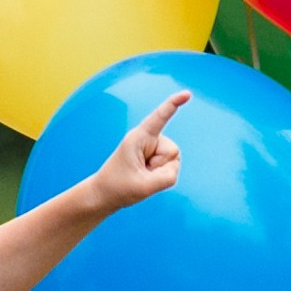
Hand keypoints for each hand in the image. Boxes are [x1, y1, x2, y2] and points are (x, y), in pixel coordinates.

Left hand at [88, 91, 186, 213]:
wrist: (104, 195)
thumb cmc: (117, 187)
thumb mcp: (144, 186)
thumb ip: (167, 177)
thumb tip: (174, 169)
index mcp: (138, 138)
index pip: (160, 117)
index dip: (174, 104)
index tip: (187, 94)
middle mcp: (147, 139)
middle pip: (172, 151)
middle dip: (160, 167)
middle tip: (139, 174)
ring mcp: (152, 148)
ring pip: (173, 161)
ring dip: (159, 173)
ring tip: (140, 176)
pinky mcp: (155, 157)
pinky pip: (170, 168)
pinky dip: (160, 177)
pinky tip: (145, 177)